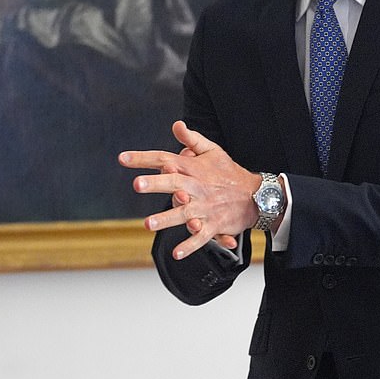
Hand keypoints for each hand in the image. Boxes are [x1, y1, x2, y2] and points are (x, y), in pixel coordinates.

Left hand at [119, 121, 260, 259]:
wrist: (257, 196)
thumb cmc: (230, 173)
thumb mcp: (213, 151)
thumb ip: (191, 140)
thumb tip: (176, 125)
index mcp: (193, 169)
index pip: (165, 160)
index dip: (143, 159)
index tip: (122, 159)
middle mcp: (197, 187)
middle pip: (174, 184)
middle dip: (156, 184)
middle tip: (138, 184)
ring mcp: (205, 208)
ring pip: (184, 213)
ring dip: (166, 218)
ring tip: (148, 224)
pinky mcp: (214, 225)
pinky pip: (200, 237)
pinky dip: (190, 246)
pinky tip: (176, 253)